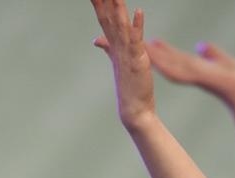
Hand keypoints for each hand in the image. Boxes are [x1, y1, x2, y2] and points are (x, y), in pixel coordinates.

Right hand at [89, 0, 155, 128]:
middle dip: (103, 1)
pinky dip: (137, 25)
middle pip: (108, 17)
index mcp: (114, 44)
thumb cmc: (128, 85)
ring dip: (118, 8)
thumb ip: (108, 47)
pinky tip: (139, 11)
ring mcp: (126, 53)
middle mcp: (117, 46)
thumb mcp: (117, 61)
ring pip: (120, 25)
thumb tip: (96, 40)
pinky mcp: (137, 60)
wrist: (134, 109)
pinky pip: (137, 39)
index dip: (98, 2)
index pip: (103, 17)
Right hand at [145, 39, 234, 103]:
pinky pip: (173, 69)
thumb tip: (201, 45)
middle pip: (167, 59)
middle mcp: (190, 70)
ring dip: (152, 56)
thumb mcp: (223, 60)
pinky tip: (151, 59)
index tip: (151, 41)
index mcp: (196, 66)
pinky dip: (162, 64)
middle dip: (152, 51)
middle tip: (135, 42)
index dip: (163, 49)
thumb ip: (211, 53)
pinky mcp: (193, 76)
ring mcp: (190, 74)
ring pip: (166, 63)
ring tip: (137, 47)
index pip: (176, 56)